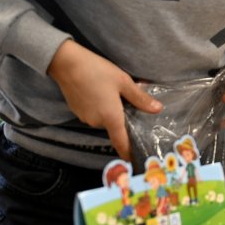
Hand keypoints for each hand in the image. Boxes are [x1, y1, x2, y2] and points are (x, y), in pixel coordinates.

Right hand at [47, 40, 161, 160]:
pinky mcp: (77, 111)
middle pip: (114, 127)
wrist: (67, 63)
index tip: (135, 160)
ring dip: (110, 111)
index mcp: (111, 117)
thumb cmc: (98, 71)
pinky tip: (101, 92)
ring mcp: (84, 117)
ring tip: (113, 93)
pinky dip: (100, 107)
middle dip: (122, 118)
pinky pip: (94, 114)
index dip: (128, 153)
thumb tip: (157, 110)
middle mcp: (97, 122)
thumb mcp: (123, 82)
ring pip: (104, 119)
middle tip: (127, 102)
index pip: (121, 142)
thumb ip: (140, 98)